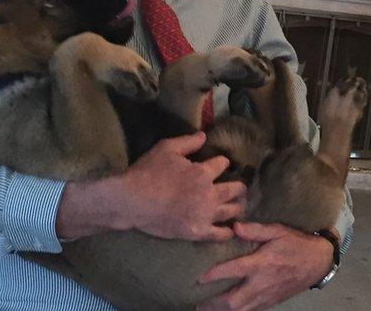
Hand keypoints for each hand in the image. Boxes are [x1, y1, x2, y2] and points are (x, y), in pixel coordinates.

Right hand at [121, 132, 245, 240]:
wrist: (132, 201)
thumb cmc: (148, 172)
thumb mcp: (166, 148)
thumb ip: (188, 142)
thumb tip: (204, 136)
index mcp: (203, 173)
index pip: (223, 164)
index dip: (221, 162)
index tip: (221, 164)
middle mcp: (210, 194)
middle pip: (235, 189)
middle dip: (238, 186)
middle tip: (238, 187)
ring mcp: (205, 215)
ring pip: (232, 211)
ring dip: (236, 206)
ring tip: (236, 205)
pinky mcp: (197, 232)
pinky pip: (219, 234)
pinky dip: (227, 231)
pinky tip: (229, 229)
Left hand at [197, 222, 333, 310]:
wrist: (318, 261)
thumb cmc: (296, 243)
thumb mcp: (278, 230)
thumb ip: (256, 229)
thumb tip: (234, 227)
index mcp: (262, 263)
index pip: (234, 270)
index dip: (214, 275)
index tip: (200, 278)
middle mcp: (262, 283)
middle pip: (233, 301)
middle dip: (213, 305)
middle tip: (198, 303)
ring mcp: (267, 295)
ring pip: (241, 310)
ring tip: (207, 310)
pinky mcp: (272, 302)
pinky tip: (228, 310)